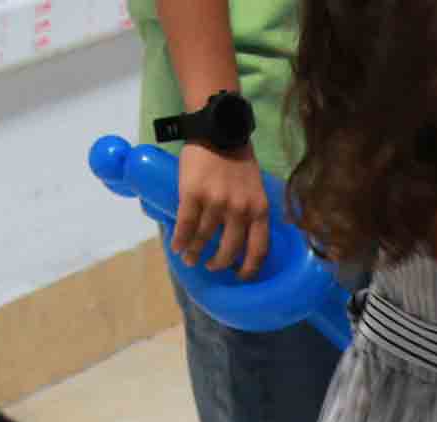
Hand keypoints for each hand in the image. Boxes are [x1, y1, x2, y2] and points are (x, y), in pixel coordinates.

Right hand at [176, 143, 270, 277]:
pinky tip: (176, 247)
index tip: (240, 276)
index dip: (249, 269)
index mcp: (259, 209)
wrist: (218, 130)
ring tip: (189, 258)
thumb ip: (251, 209)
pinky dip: (180, 241)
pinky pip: (185, 226)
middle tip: (211, 266)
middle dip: (218, 264)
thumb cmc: (237, 158)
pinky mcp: (193, 195)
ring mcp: (216, 203)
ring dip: (194, 254)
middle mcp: (240, 210)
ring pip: (203, 240)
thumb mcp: (256, 186)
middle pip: (229, 250)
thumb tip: (242, 235)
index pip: (258, 249)